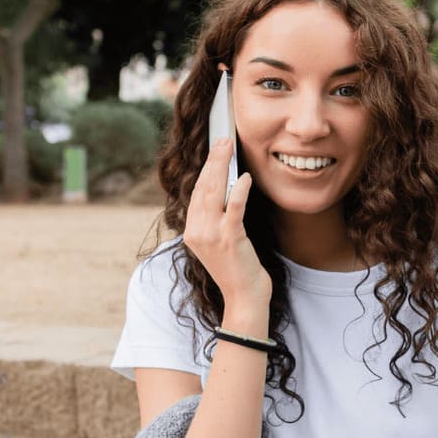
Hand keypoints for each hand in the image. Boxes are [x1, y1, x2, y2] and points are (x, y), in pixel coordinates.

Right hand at [183, 138, 271, 312]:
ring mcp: (212, 236)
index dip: (206, 170)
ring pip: (214, 193)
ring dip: (222, 167)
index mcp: (192, 232)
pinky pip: (233, 209)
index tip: (215, 151)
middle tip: (223, 139)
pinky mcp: (230, 239)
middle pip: (203, 188)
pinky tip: (245, 177)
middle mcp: (197, 232)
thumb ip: (216, 221)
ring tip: (229, 147)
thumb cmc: (237, 271)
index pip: (197, 194)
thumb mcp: (220, 244)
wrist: (244, 298)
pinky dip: (239, 191)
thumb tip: (226, 194)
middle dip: (213, 160)